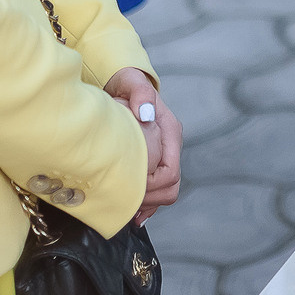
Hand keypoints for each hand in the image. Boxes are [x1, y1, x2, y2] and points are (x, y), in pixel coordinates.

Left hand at [105, 67, 181, 224]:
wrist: (124, 81)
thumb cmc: (126, 83)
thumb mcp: (131, 83)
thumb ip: (141, 94)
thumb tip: (146, 114)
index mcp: (170, 131)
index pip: (170, 171)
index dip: (151, 186)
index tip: (129, 190)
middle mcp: (170, 145)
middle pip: (170, 186)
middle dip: (149, 199)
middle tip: (124, 206)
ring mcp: (164, 153)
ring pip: (165, 190)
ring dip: (149, 204)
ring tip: (127, 212)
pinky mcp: (154, 159)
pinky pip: (157, 188)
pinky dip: (148, 203)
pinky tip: (134, 213)